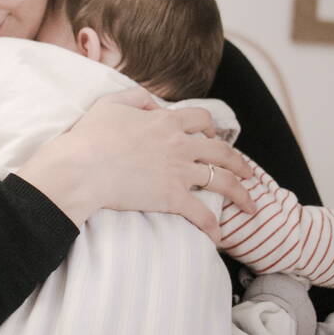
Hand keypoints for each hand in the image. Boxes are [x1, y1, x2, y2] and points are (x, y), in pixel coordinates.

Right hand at [16, 87, 255, 243]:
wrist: (81, 167)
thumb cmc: (90, 136)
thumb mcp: (110, 103)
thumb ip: (135, 98)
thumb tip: (153, 104)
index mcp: (166, 121)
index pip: (200, 119)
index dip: (210, 127)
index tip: (213, 136)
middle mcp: (179, 145)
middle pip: (222, 152)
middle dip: (240, 163)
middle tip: (249, 174)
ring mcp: (178, 172)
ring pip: (221, 181)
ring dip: (241, 194)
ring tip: (252, 206)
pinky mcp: (172, 197)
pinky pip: (201, 214)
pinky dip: (213, 227)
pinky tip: (220, 236)